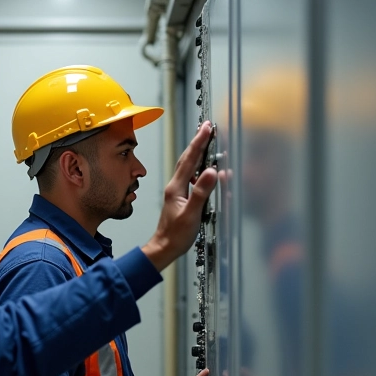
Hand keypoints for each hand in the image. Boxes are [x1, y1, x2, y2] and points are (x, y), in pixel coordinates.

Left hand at [142, 122, 218, 270]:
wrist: (164, 247)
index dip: (199, 143)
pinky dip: (197, 168)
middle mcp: (175, 186)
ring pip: (187, 167)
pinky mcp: (180, 198)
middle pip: (187, 159)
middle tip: (206, 128)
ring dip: (196, 153)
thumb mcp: (191, 214)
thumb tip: (212, 171)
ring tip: (205, 141)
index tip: (206, 128)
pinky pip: (189, 177)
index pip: (190, 160)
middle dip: (197, 142)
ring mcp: (176, 192)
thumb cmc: (176, 234)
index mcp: (176, 187)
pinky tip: (203, 169)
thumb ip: (201, 192)